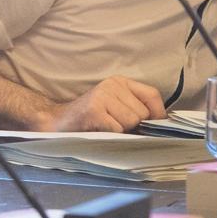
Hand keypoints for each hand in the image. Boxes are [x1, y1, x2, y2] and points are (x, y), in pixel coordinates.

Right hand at [43, 76, 165, 132]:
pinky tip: (99, 131)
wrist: (56, 121)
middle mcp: (112, 85)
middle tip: (117, 127)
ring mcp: (102, 96)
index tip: (157, 127)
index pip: (152, 95)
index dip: (158, 113)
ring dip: (122, 132)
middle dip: (134, 126)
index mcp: (120, 82)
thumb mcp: (114, 105)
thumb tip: (160, 122)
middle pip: (142, 113)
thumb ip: (135, 107)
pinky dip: (111, 135)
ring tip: (106, 128)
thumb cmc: (89, 118)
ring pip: (131, 122)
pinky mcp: (94, 110)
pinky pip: (117, 129)